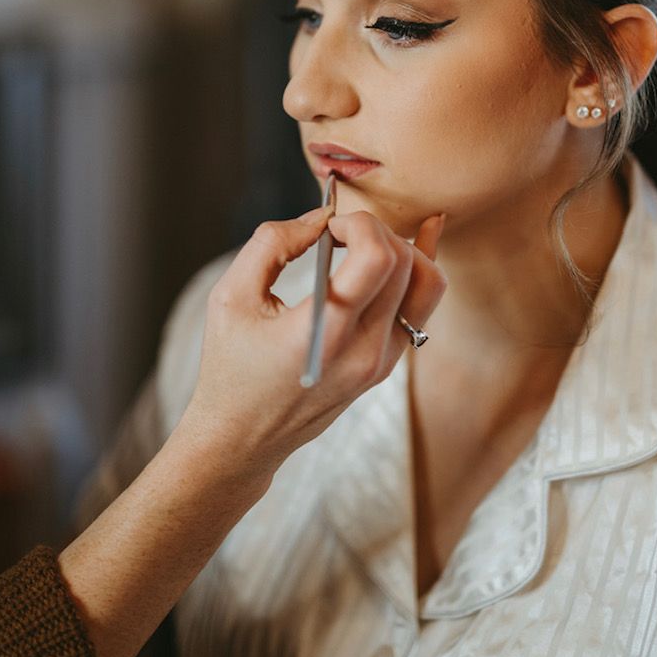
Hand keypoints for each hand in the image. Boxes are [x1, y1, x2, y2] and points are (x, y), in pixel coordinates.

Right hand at [181, 203, 446, 488]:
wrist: (242, 439)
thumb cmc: (229, 367)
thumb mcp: (230, 296)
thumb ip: (272, 243)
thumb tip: (320, 217)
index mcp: (325, 333)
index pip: (378, 258)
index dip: (359, 224)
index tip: (327, 227)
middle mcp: (364, 351)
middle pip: (405, 262)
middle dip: (375, 230)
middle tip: (338, 233)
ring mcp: (382, 362)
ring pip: (427, 283)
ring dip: (402, 248)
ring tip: (364, 244)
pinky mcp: (387, 366)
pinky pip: (422, 308)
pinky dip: (417, 271)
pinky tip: (413, 242)